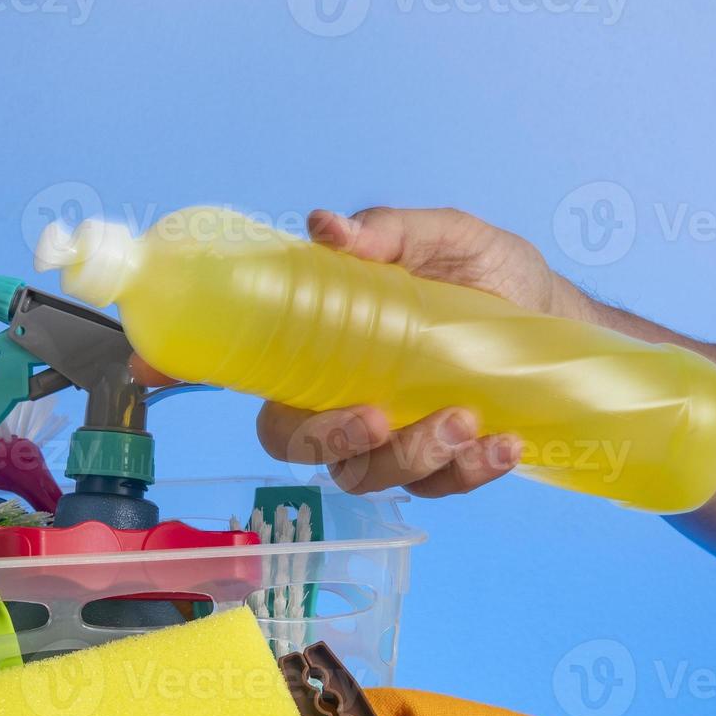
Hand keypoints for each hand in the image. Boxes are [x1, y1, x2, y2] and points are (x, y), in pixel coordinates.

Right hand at [133, 206, 595, 496]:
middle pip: (293, 443)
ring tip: (469, 417)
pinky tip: (502, 442)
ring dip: (412, 455)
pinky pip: (435, 487)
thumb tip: (331, 228)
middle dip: (330, 441)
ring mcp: (388, 439)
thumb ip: (391, 234)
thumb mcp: (448, 239)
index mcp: (325, 343)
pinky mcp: (438, 468)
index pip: (242, 359)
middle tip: (380, 415)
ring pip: (366, 474)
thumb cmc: (493, 278)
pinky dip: (469, 470)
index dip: (185, 364)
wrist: (567, 327)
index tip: (148, 365)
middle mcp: (341, 397)